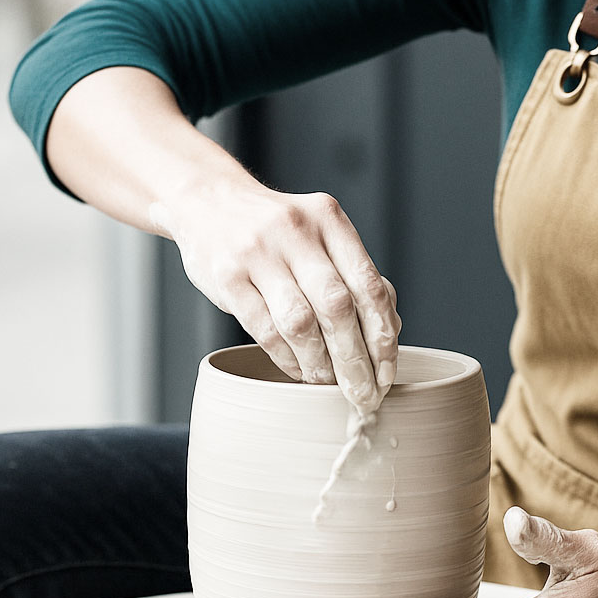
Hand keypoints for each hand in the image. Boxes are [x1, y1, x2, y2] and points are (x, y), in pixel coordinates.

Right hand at [152, 182, 398, 412]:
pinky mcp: (227, 277)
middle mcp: (296, 232)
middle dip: (355, 361)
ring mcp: (258, 252)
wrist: (208, 201)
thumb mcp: (321, 236)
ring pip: (300, 323)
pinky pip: (264, 330)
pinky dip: (287, 358)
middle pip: (337, 307)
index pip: (369, 286)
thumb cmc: (278, 232)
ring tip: (329, 386)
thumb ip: (354, 276)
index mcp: (329, 219)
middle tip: (364, 396)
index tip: (386, 374)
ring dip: (320, 364)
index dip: (383, 337)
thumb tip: (390, 332)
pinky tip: (299, 369)